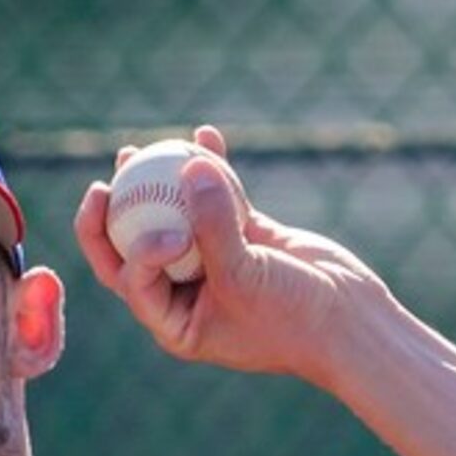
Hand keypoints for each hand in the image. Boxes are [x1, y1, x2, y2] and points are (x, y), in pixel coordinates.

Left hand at [70, 125, 391, 387]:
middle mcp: (187, 293)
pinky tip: (205, 133)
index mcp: (175, 322)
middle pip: (138, 247)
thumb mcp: (245, 278)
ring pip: (176, 217)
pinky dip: (213, 169)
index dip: (134, 252)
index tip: (168, 236)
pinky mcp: (244, 236)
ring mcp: (214, 261)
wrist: (349, 320)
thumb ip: (215, 226)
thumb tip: (190, 167)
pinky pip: (220, 199)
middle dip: (116, 214)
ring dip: (160, 183)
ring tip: (140, 149)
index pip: (134, 282)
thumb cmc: (292, 317)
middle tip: (106, 181)